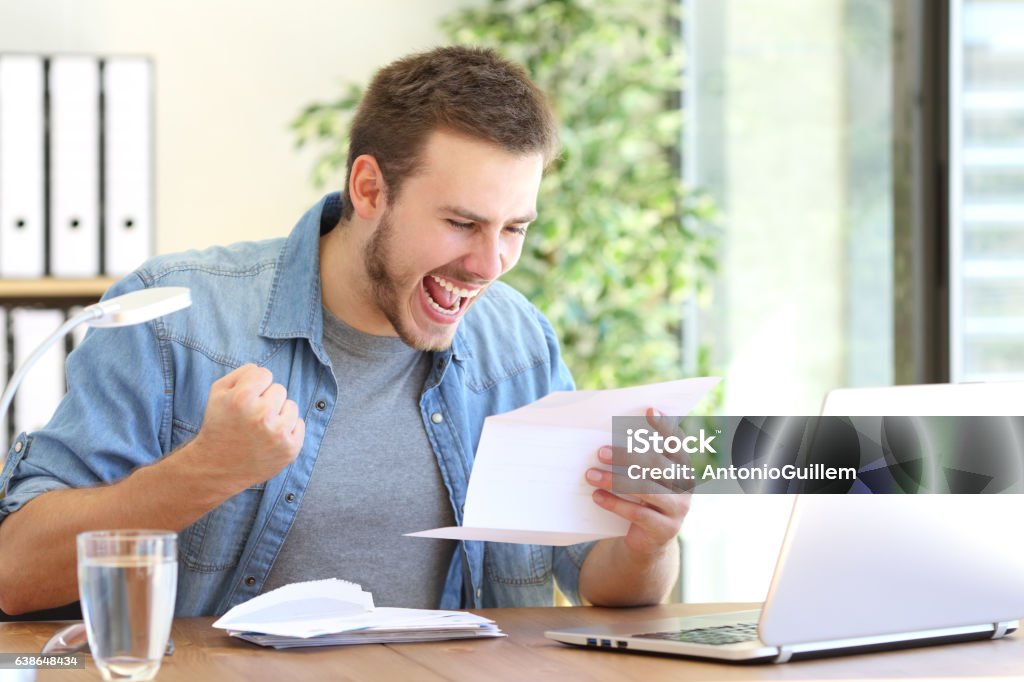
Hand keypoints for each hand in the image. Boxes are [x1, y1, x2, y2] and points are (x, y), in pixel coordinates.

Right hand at [192, 364, 304, 492]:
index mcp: (242, 398)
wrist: (218, 467)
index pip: (264, 373)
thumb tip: (261, 368)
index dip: (254, 386)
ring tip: (261, 428)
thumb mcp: (218, 394)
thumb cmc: (219, 425)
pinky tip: (270, 438)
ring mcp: (278, 434)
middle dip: (267, 400)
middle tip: (251, 417)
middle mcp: (262, 415)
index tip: (246, 399)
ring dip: (279, 413)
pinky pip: (299, 424)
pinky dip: (288, 429)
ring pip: (291, 405)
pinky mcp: (290, 449)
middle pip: (279, 389)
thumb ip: (240, 374)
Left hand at [585, 408, 689, 555]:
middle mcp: (685, 485)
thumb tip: (609, 433)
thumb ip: (639, 457)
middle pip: (656, 464)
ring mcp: (678, 508)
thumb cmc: (643, 498)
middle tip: (599, 451)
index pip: (677, 441)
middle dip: (626, 455)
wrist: (650, 540)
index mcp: (682, 466)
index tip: (649, 409)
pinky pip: (637, 513)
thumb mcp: (644, 477)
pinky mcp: (665, 529)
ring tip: (590, 474)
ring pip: (645, 488)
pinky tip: (597, 496)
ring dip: (614, 480)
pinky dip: (614, 503)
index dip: (665, 426)